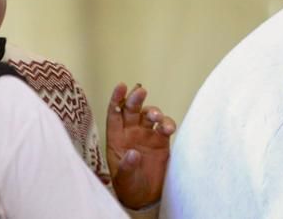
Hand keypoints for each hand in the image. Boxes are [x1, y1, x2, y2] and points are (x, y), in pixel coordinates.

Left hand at [105, 82, 175, 210]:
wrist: (147, 197)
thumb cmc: (130, 188)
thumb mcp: (124, 180)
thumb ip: (127, 166)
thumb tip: (132, 153)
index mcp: (117, 139)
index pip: (114, 115)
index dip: (116, 99)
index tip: (121, 86)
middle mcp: (131, 133)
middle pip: (132, 110)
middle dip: (135, 99)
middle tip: (140, 92)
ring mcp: (147, 135)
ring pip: (149, 115)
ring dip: (154, 112)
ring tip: (157, 118)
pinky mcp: (161, 141)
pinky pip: (165, 127)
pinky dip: (167, 124)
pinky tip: (168, 129)